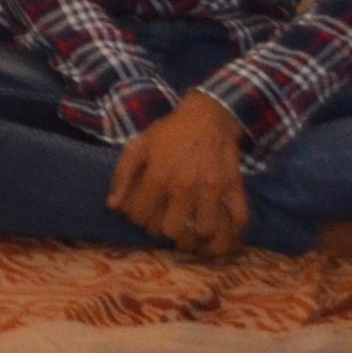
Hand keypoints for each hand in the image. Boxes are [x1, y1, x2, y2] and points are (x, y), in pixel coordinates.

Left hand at [107, 92, 255, 258]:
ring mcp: (212, 190)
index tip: (144, 213)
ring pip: (205, 232)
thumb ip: (122, 175)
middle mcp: (185, 187)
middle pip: (173, 230)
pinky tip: (218, 233)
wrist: (207, 117)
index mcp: (158, 177)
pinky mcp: (235, 189)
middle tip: (167, 222)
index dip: (139, 218)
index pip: (142, 217)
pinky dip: (231, 233)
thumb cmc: (169, 133)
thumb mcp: (139, 146)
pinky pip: (238, 221)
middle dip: (166, 230)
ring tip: (190, 229)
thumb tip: (113, 206)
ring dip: (197, 235)